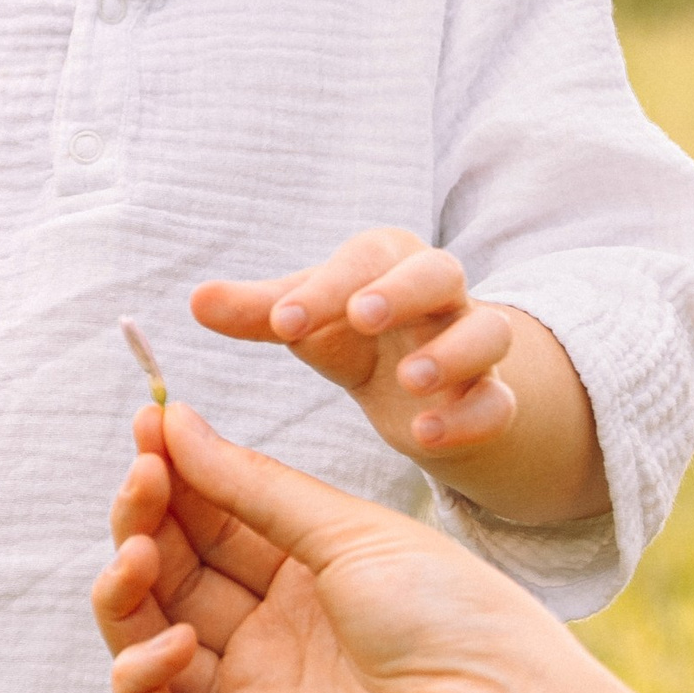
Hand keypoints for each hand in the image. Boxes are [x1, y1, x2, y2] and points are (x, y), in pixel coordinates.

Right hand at [92, 399, 599, 692]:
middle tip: (140, 474)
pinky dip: (139, 679)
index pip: (212, 525)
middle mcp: (272, 644)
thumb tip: (173, 422)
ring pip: (147, 643)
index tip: (148, 426)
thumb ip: (252, 484)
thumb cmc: (450, 615)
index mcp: (306, 583)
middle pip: (173, 577)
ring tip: (139, 552)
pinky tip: (175, 638)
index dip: (175, 478)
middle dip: (145, 521)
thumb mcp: (347, 529)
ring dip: (124, 591)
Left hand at [192, 228, 516, 465]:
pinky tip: (427, 435)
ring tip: (409, 379)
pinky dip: (469, 418)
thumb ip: (257, 312)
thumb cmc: (355, 334)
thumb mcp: (308, 318)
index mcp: (390, 262)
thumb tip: (196, 300)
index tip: (283, 322)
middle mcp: (441, 295)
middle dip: (404, 292)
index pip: (366, 257)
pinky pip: (497, 403)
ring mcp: (474, 345)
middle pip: (441, 271)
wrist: (423, 381)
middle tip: (363, 317)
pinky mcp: (492, 397)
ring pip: (486, 332)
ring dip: (451, 353)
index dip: (329, 285)